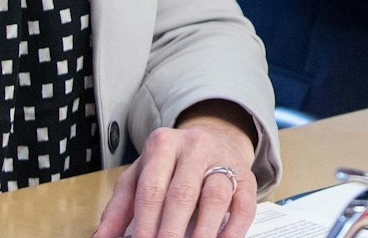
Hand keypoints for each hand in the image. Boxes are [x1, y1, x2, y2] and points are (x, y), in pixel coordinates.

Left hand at [93, 101, 258, 237]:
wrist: (214, 138)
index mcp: (163, 145)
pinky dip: (233, 230)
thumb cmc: (172, 164)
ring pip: (216, 196)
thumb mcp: (141, 175)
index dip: (146, 222)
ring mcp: (225, 160)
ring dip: (203, 231)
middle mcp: (195, 147)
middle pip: (183, 193)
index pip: (152, 188)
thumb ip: (120, 207)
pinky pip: (244, 205)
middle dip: (171, 229)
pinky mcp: (247, 177)